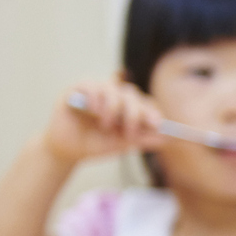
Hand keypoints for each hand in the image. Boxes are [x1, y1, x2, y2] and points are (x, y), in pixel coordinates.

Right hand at [44, 81, 164, 163]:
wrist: (68, 150)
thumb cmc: (96, 145)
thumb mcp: (121, 144)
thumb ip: (143, 139)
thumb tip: (168, 138)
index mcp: (129, 107)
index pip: (146, 103)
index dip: (152, 112)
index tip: (157, 124)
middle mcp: (115, 95)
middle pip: (131, 94)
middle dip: (134, 113)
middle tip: (130, 131)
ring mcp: (97, 90)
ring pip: (112, 88)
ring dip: (112, 107)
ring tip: (105, 126)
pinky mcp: (77, 89)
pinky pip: (90, 85)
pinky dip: (94, 98)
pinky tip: (93, 111)